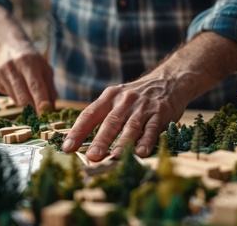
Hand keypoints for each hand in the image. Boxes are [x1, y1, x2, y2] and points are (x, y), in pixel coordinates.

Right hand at [0, 42, 56, 111]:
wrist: (9, 46)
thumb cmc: (32, 61)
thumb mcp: (46, 70)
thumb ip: (50, 89)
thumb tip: (51, 108)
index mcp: (29, 62)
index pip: (35, 86)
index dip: (40, 101)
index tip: (45, 114)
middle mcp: (13, 66)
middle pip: (23, 96)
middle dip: (33, 107)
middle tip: (40, 112)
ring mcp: (1, 72)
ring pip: (16, 99)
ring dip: (26, 102)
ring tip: (28, 91)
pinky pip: (8, 96)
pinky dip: (16, 96)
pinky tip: (17, 86)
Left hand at [61, 32, 236, 160]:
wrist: (170, 79)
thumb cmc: (138, 96)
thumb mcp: (119, 98)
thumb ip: (104, 116)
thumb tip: (83, 141)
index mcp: (110, 97)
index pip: (90, 114)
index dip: (78, 131)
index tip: (67, 147)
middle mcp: (125, 100)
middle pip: (110, 121)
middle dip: (101, 140)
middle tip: (92, 156)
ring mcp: (143, 106)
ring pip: (131, 126)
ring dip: (122, 142)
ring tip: (114, 156)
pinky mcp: (161, 112)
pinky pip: (152, 128)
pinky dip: (147, 140)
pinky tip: (141, 152)